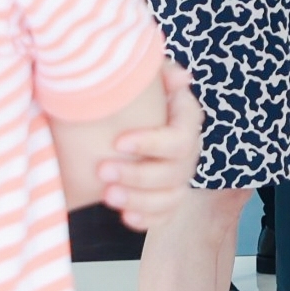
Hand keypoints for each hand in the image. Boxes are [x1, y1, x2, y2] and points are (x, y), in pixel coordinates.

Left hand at [99, 63, 201, 231]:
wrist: (108, 124)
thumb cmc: (126, 96)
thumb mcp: (139, 76)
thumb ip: (159, 71)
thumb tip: (183, 78)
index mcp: (184, 121)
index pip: (182, 136)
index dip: (152, 143)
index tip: (117, 142)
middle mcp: (187, 152)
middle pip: (176, 172)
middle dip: (138, 175)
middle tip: (102, 170)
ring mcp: (177, 178)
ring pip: (172, 198)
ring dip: (140, 199)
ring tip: (108, 195)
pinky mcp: (164, 199)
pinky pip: (163, 216)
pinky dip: (146, 219)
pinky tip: (124, 215)